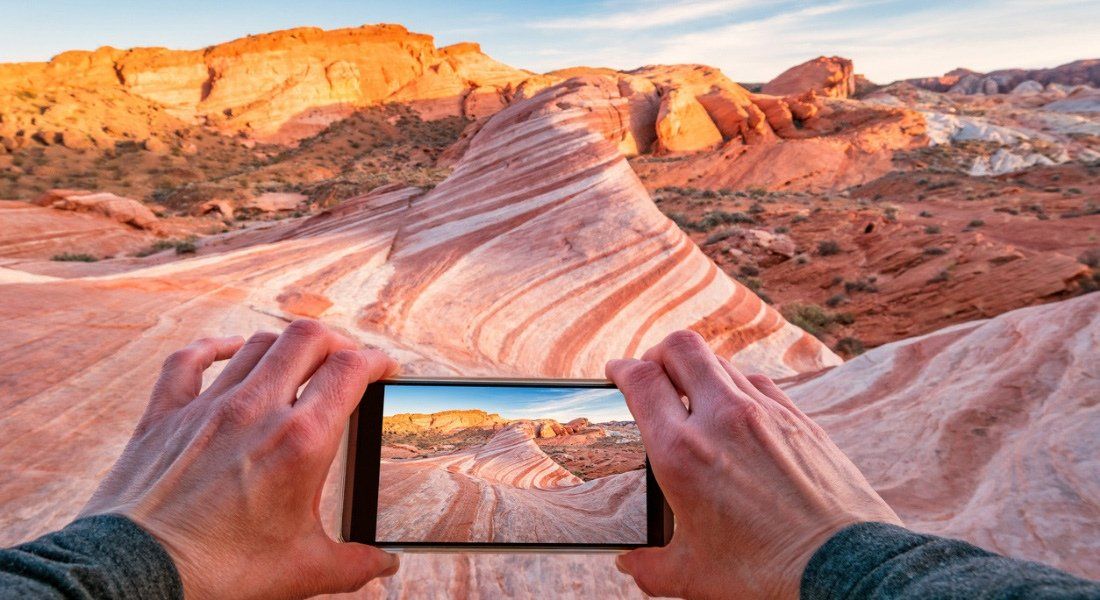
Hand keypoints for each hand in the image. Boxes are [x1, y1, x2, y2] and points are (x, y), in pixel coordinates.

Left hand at [80, 319, 399, 599]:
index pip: (350, 371)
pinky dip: (214, 346)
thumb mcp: (303, 571)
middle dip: (337, 341)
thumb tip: (384, 564)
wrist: (137, 575)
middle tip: (347, 359)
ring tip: (299, 360)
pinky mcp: (165, 415)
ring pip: (257, 343)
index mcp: (301, 441)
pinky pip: (190, 359)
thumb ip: (354, 563)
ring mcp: (208, 407)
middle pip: (307, 338)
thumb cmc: (220, 573)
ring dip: (286, 345)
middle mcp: (257, 409)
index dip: (376, 359)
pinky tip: (229, 348)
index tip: (385, 367)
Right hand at [606, 330, 900, 598]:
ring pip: (721, 362)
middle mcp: (721, 419)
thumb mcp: (692, 576)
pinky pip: (758, 382)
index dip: (622, 369)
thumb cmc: (766, 574)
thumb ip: (650, 565)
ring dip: (699, 370)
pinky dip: (737, 387)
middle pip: (680, 347)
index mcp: (682, 453)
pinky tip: (737, 410)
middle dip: (658, 352)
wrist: (843, 567)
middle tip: (653, 371)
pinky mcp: (799, 419)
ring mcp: (765, 413)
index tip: (617, 373)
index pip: (642, 380)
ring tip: (693, 394)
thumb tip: (631, 561)